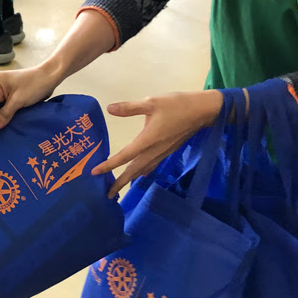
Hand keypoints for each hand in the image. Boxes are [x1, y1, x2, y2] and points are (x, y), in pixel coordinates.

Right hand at [0, 63, 62, 129]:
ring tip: (6, 130)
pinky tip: (12, 123)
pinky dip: (9, 114)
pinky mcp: (11, 94)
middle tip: (0, 134)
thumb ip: (4, 114)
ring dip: (4, 118)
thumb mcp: (18, 100)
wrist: (51, 77)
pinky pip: (6, 107)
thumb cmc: (35, 85)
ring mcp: (3, 90)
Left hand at [92, 89, 223, 197]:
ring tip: (119, 188)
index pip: (125, 155)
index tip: (95, 172)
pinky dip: (142, 172)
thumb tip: (109, 109)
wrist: (202, 111)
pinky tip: (139, 173)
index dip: (109, 165)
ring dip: (130, 179)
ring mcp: (162, 152)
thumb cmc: (176, 105)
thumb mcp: (151, 102)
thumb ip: (130, 107)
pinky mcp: (168, 151)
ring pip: (143, 169)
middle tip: (107, 194)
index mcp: (148, 140)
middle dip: (120, 183)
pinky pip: (152, 165)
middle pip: (134, 170)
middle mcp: (154, 150)